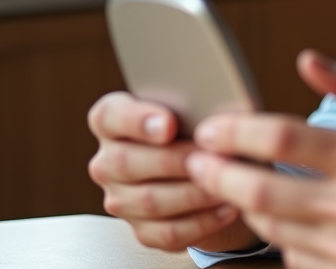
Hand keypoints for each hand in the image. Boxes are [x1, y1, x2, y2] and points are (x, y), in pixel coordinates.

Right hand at [86, 91, 256, 251]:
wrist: (205, 163)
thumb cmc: (197, 126)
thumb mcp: (193, 107)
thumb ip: (194, 103)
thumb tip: (220, 112)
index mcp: (113, 122)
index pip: (109, 116)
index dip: (136, 120)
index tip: (168, 124)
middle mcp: (108, 162)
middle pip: (126, 162)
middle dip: (175, 160)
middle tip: (209, 156)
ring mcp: (121, 198)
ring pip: (150, 200)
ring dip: (193, 192)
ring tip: (226, 181)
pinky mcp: (142, 229)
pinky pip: (168, 231)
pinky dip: (202, 221)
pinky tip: (227, 207)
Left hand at [185, 51, 335, 268]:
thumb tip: (308, 62)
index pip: (281, 137)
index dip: (235, 129)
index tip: (214, 127)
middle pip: (257, 189)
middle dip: (214, 171)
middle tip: (197, 158)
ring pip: (267, 226)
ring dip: (240, 201)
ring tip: (230, 181)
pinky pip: (290, 256)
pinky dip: (278, 234)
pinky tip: (279, 214)